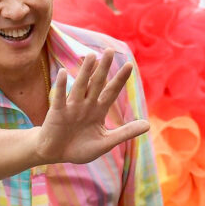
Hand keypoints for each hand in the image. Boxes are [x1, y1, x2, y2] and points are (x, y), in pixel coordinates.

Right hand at [35, 50, 149, 166]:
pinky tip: (64, 73)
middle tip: (110, 50)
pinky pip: (59, 98)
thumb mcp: (106, 142)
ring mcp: (71, 107)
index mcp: (98, 111)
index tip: (129, 65)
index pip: (111, 92)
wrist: (56, 154)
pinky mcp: (57, 113)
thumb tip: (148, 125)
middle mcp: (86, 105)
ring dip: (85, 72)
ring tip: (91, 56)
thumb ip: (125, 133)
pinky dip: (61, 86)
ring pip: (80, 86)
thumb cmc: (80, 148)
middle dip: (103, 68)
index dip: (120, 79)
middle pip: (96, 84)